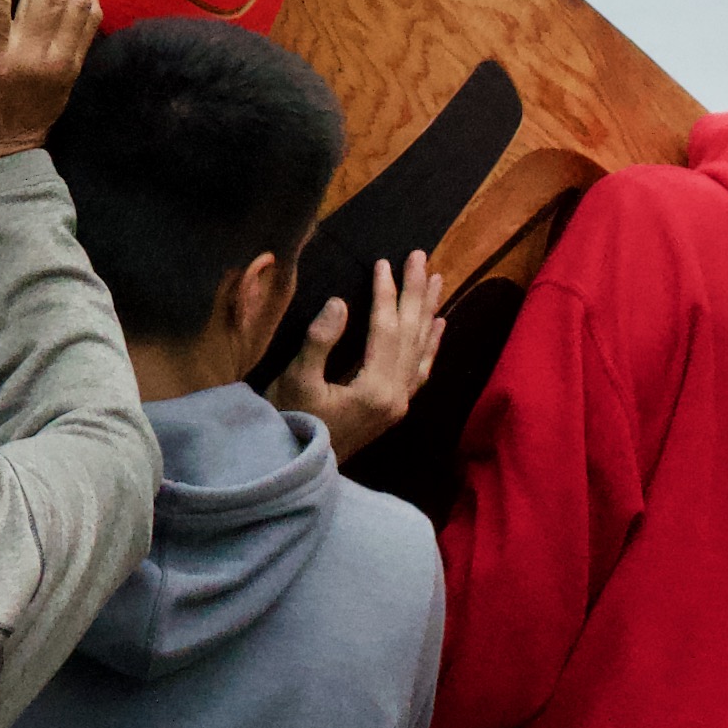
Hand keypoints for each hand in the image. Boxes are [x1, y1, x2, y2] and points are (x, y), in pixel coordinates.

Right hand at [272, 250, 446, 461]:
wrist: (297, 471)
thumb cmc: (289, 423)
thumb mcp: (296, 381)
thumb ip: (320, 341)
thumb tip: (341, 302)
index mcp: (375, 388)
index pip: (386, 328)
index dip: (385, 293)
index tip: (384, 261)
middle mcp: (397, 395)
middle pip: (411, 334)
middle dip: (416, 293)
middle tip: (422, 257)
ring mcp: (400, 403)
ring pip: (422, 349)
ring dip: (429, 312)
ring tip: (437, 280)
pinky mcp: (395, 408)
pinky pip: (421, 369)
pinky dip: (432, 344)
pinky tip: (439, 326)